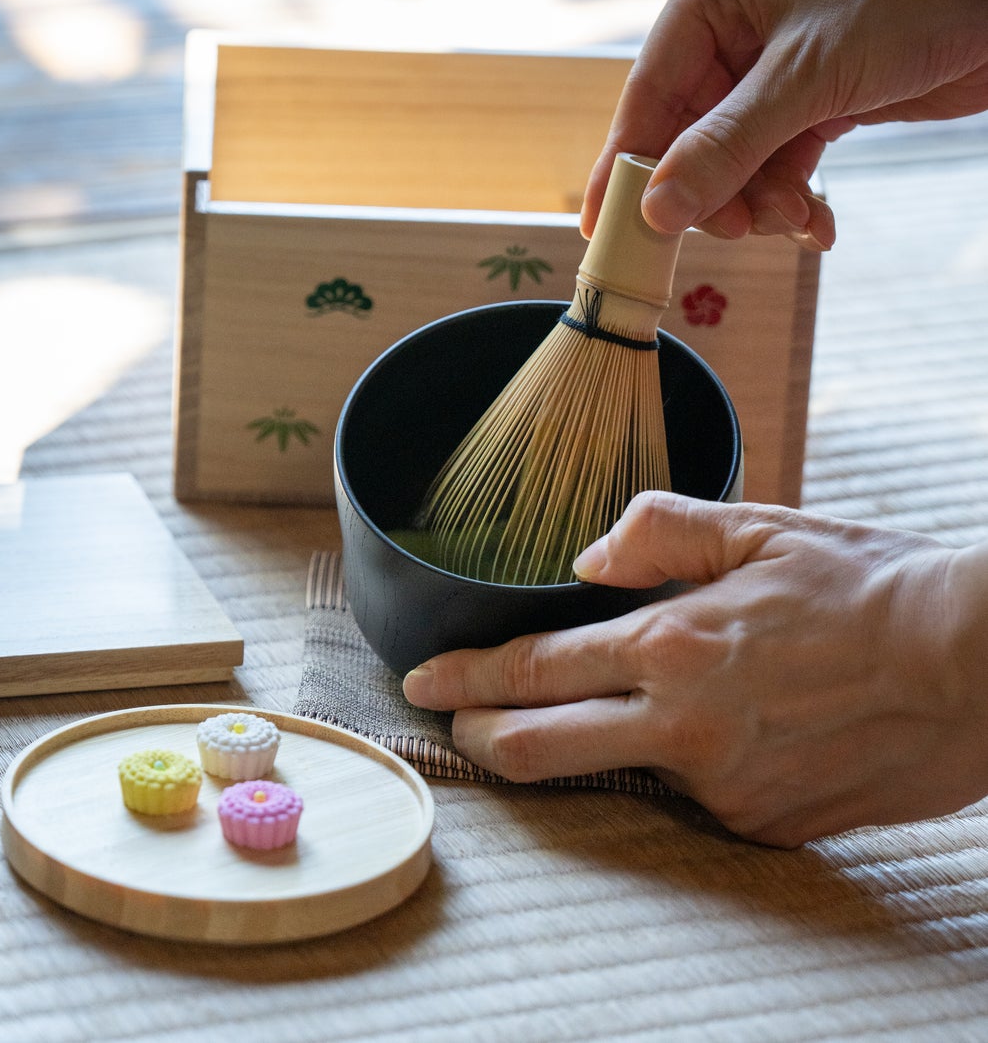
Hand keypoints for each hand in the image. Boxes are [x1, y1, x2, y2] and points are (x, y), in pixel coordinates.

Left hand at [401, 494, 987, 845]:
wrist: (975, 668)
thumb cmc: (865, 585)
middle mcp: (684, 728)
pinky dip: (685, 759)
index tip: (420, 682)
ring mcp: (723, 787)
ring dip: (593, 743)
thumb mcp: (757, 527)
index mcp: (671, 647)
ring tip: (605, 705)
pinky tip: (727, 724)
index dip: (464, 679)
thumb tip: (589, 556)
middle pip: (539, 752)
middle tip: (453, 723)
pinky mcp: (764, 825)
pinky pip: (695, 793)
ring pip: (619, 771)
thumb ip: (658, 532)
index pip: (533, 672)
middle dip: (480, 739)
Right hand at [582, 0, 987, 244]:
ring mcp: (771, 55)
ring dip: (759, 195)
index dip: (627, 161)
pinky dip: (790, 190)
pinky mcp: (810, 88)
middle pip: (689, 127)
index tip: (604, 225)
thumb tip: (655, 209)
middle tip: (732, 230)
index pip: (650, 87)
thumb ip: (726, 147)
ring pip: (733, 150)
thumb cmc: (917, 0)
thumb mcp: (808, 79)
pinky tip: (814, 220)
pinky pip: (775, 153)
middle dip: (714, 185)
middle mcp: (732, 14)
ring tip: (793, 220)